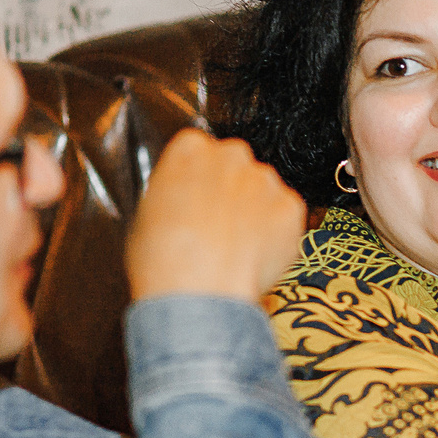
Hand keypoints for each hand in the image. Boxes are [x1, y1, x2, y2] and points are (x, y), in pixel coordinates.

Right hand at [125, 130, 305, 300]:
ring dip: (256, 211)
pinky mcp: (291, 207)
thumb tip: (181, 207)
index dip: (197, 180)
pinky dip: (277, 233)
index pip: (199, 151)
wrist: (199, 290)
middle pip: (235, 166)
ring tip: (237, 248)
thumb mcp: (146, 215)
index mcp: (189, 148)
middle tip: (218, 227)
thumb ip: (172, 196)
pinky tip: (256, 256)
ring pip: (264, 191)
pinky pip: (286, 217)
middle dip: (231, 191)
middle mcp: (231, 154)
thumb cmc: (163, 259)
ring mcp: (265, 179)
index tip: (195, 200)